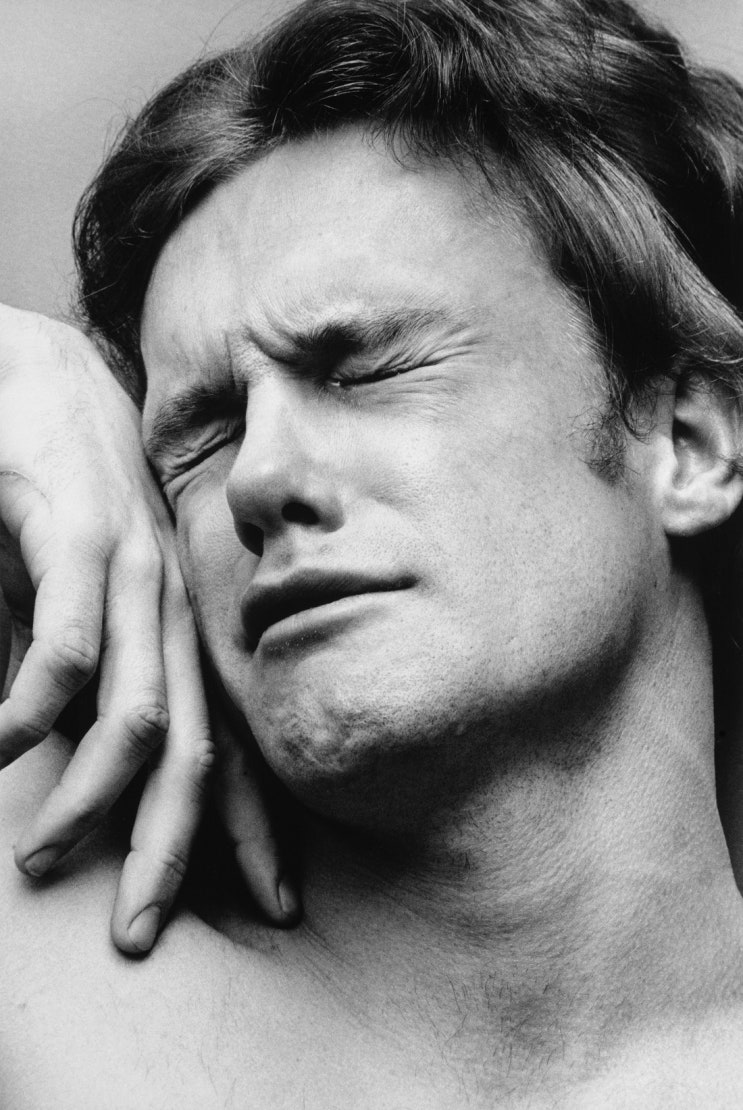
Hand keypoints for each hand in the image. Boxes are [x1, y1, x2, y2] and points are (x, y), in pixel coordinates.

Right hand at [0, 305, 296, 950]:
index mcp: (180, 628)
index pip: (234, 743)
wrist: (32, 380)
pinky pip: (67, 640)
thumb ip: (87, 678)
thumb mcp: (78, 603)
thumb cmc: (57, 502)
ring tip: (42, 857)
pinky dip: (29, 704)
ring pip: (139, 709)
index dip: (254, 828)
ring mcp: (131, 570)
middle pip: (198, 749)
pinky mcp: (75, 529)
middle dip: (175, 847)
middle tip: (144, 932)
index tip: (270, 904)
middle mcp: (172, 609)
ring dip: (91, 795)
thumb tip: (74, 756)